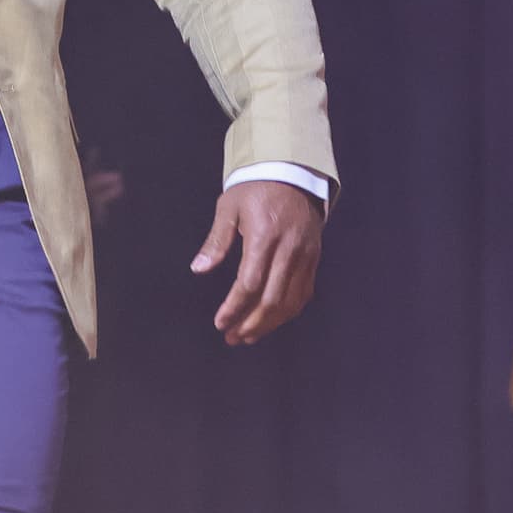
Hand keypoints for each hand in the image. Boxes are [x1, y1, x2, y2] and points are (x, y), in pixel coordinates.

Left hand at [192, 180, 324, 347]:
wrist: (293, 174)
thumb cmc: (255, 190)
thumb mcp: (229, 208)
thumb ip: (216, 241)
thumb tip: (198, 269)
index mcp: (264, 236)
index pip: (249, 283)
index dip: (234, 307)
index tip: (220, 322)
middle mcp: (288, 249)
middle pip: (272, 299)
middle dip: (251, 324)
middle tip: (232, 337)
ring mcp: (305, 256)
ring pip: (290, 301)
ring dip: (269, 324)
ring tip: (248, 336)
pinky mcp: (314, 259)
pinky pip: (303, 293)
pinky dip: (287, 312)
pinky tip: (271, 321)